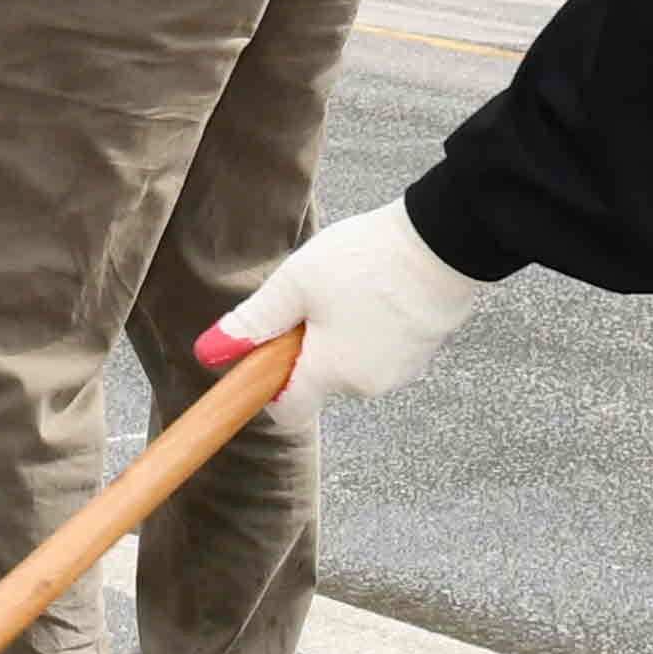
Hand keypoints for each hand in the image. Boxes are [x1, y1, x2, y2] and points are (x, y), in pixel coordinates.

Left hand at [196, 200, 492, 430]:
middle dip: (308, 346)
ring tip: (352, 287)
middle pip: (319, 380)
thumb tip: (209, 351)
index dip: (269, 388)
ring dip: (341, 334)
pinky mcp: (422, 353)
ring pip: (351, 362)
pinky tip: (378, 291)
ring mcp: (400, 371)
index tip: (268, 351)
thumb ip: (254, 321)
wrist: (443, 241)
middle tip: (314, 298)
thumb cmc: (367, 261)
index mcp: (331, 373)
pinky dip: (371, 328)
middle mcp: (367, 384)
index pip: (287, 412)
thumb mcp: (297, 283)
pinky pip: (380, 350)